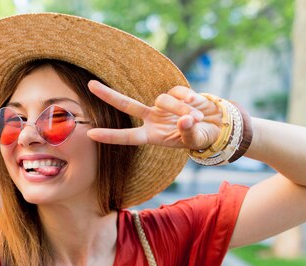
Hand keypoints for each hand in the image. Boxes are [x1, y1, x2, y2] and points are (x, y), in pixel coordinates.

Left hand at [86, 81, 222, 149]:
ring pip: (163, 100)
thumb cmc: (200, 137)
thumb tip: (185, 120)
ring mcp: (161, 106)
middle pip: (126, 105)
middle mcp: (152, 119)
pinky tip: (197, 104)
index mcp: (151, 135)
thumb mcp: (194, 140)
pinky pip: (177, 92)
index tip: (90, 134)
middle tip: (90, 85)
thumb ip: (188, 132)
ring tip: (196, 118)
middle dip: (108, 95)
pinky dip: (188, 98)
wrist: (216, 125)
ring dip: (180, 108)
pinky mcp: (175, 94)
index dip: (110, 136)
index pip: (127, 137)